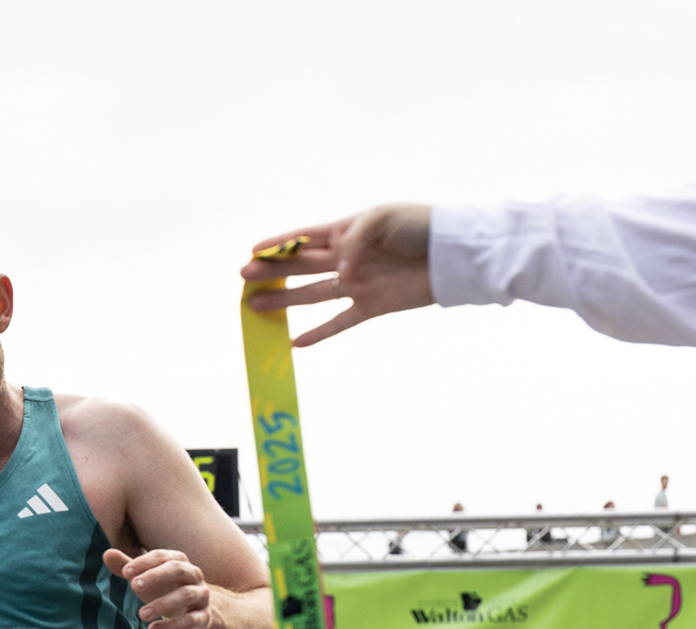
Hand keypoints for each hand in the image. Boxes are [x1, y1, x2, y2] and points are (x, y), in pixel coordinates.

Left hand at [105, 549, 210, 628]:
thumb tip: (106, 554)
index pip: (162, 556)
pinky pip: (191, 620)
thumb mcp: (147, 580)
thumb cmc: (167, 591)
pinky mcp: (204, 618)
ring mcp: (201, 596)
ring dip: (163, 604)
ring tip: (141, 614)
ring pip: (186, 595)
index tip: (126, 572)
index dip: (144, 562)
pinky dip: (172, 626)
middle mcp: (193, 575)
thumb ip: (128, 567)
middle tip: (134, 586)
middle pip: (178, 569)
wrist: (198, 614)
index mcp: (178, 562)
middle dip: (156, 576)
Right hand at [239, 203, 433, 346]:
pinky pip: (340, 322)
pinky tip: (296, 343)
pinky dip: (319, 333)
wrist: (450, 252)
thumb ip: (354, 241)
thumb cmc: (417, 226)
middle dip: (272, 272)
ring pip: (312, 294)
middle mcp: (346, 258)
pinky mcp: (371, 306)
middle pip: (300, 267)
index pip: (303, 238)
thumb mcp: (381, 218)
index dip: (277, 244)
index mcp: (345, 231)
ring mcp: (356, 284)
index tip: (252, 250)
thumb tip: (342, 272)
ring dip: (284, 299)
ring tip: (256, 305)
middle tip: (245, 278)